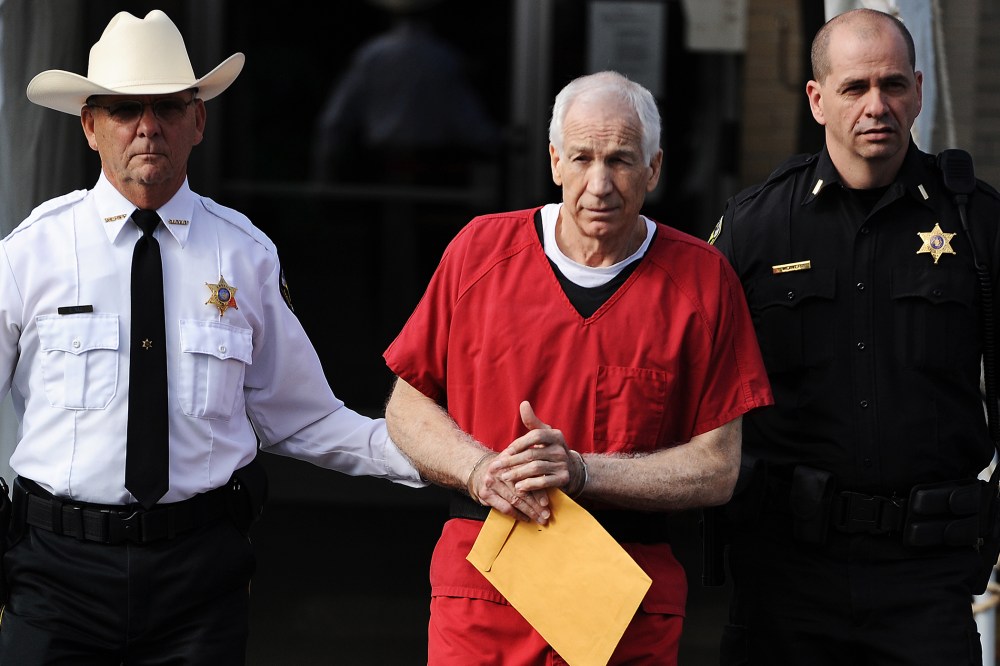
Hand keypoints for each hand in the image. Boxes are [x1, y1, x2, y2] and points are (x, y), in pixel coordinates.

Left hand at [467, 401, 571, 523]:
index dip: (519, 443)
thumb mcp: (544, 434)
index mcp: (555, 435)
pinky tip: (518, 487)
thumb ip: (532, 421)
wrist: (572, 469)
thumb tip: (523, 404)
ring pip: (536, 468)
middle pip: (532, 454)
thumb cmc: (551, 449)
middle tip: (497, 467)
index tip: (506, 451)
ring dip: (518, 473)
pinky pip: (544, 482)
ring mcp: (563, 464)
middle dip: (512, 461)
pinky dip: (530, 485)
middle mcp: (561, 449)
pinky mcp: (564, 478)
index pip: (535, 436)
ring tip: (504, 477)